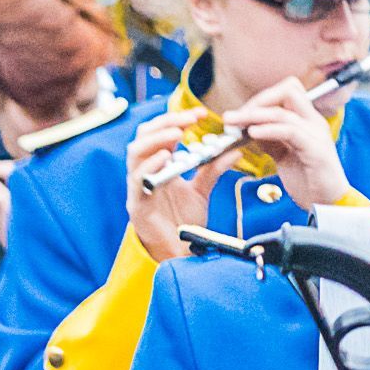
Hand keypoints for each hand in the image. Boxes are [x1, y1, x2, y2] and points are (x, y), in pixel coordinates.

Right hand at [126, 109, 236, 262]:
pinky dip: (150, 166)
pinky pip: (138, 181)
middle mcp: (145, 172)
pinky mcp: (137, 205)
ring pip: (135, 153)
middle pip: (144, 136)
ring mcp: (138, 188)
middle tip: (189, 120)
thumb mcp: (202, 191)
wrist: (180, 255)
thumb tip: (235, 150)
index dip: (177, 119)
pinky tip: (166, 158)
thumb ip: (213, 170)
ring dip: (156, 140)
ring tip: (177, 134)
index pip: (160, 132)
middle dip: (166, 123)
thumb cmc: (184, 223)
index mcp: (158, 166)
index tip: (200, 113)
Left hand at [221, 75, 349, 211]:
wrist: (330, 206)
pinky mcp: (316, 150)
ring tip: (234, 123)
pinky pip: (289, 131)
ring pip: (283, 112)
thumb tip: (249, 128)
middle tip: (235, 117)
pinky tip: (252, 133)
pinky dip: (268, 129)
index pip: (287, 92)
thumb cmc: (310, 184)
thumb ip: (270, 140)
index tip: (242, 114)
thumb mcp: (284, 156)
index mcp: (308, 121)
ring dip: (254, 115)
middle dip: (258, 100)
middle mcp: (314, 122)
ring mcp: (316, 134)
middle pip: (288, 90)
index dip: (263, 98)